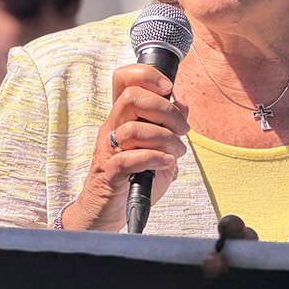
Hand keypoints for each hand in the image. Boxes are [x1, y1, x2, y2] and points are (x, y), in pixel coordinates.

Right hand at [64, 63, 189, 230]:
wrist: (106, 212)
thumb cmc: (133, 179)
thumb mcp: (159, 149)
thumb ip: (169, 127)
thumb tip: (182, 105)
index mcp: (123, 117)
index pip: (124, 80)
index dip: (146, 75)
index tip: (168, 88)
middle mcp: (113, 128)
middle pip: (132, 97)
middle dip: (165, 110)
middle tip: (181, 129)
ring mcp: (109, 149)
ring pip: (133, 128)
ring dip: (165, 139)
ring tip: (176, 152)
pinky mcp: (110, 173)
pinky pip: (130, 158)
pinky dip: (154, 158)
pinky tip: (166, 163)